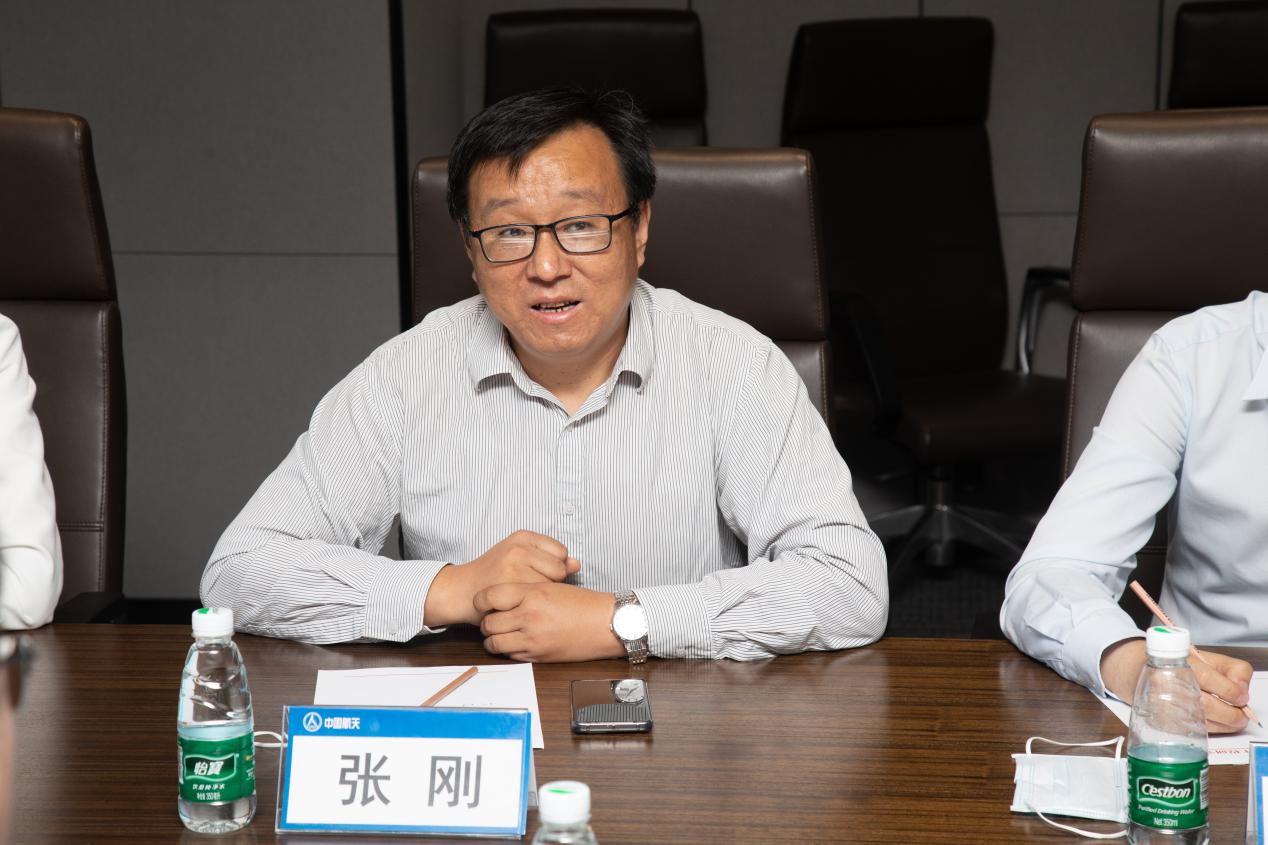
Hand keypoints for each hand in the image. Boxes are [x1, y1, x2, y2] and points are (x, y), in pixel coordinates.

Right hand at [423, 530, 579, 626]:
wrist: (462, 591)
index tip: (541, 576)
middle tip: (532, 588)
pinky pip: (538, 598)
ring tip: (527, 596)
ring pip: (551, 585)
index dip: (555, 568)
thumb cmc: (493, 575)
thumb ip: (549, 558)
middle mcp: (519, 548)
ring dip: (543, 595)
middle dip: (552, 582)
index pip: (561, 552)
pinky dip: (534, 605)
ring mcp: (514, 566)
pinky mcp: (509, 586)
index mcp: (523, 536)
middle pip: (560, 569)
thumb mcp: (519, 558)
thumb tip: (577, 564)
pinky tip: (523, 605)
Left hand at [475, 582, 624, 662]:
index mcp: (533, 593)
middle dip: (487, 621)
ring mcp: (532, 639)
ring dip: (493, 638)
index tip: (482, 602)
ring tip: (501, 632)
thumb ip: (526, 590)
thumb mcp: (553, 586)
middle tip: (493, 618)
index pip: (491, 596)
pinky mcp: (537, 656)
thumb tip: (502, 596)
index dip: (481, 600)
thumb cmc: (583, 604)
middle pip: (489, 622)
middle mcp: (529, 617)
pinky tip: (516, 641)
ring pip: (494, 643)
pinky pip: (510, 654)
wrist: (605, 624)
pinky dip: (508, 649)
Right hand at [1101, 638, 1252, 733]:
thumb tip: (1242, 691)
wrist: (1132, 670)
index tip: (1241, 697)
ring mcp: (1160, 705)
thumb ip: (1230, 669)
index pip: (1205, 678)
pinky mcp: (1159, 721)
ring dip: (1223, 725)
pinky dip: (1207, 730)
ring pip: (1200, 722)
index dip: (1229, 690)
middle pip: (1205, 705)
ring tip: (1231, 720)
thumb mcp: (1204, 656)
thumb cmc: (1173, 663)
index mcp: (1176, 662)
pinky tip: (1212, 723)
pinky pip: (1189, 730)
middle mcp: (1165, 684)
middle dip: (1231, 714)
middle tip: (1241, 715)